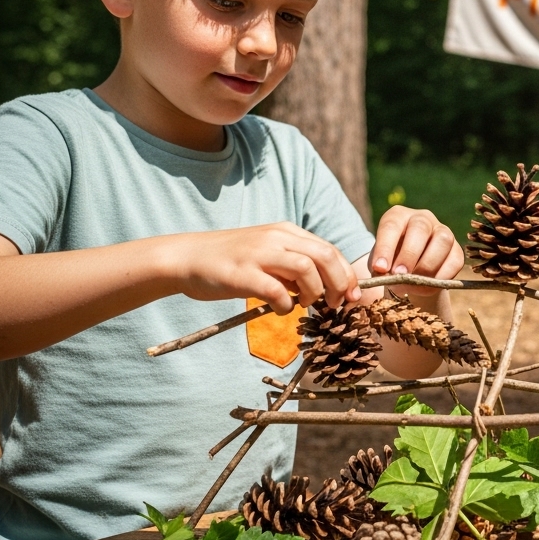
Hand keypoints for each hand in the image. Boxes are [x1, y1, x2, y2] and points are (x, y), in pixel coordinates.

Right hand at [171, 222, 358, 313]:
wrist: (186, 257)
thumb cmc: (230, 261)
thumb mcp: (268, 253)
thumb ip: (294, 265)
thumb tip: (324, 288)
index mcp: (286, 231)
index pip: (329, 249)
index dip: (346, 274)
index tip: (352, 295)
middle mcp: (276, 237)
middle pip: (325, 256)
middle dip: (339, 283)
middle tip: (337, 304)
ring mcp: (258, 254)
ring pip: (306, 269)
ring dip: (314, 292)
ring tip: (305, 303)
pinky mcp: (242, 273)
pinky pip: (276, 290)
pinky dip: (285, 304)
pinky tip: (280, 308)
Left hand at [368, 206, 463, 289]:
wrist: (410, 272)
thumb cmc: (390, 263)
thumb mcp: (380, 264)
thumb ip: (380, 271)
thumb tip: (384, 282)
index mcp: (398, 216)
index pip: (391, 225)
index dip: (385, 247)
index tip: (379, 268)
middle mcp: (422, 219)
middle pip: (420, 228)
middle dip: (409, 254)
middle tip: (399, 275)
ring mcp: (443, 231)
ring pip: (443, 240)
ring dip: (428, 265)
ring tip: (415, 284)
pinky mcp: (456, 250)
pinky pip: (455, 261)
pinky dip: (443, 276)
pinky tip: (429, 287)